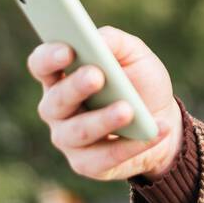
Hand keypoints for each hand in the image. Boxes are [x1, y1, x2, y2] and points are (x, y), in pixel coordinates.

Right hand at [28, 25, 183, 181]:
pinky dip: (132, 145)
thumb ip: (115, 42)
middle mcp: (57, 109)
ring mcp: (68, 139)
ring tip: (128, 109)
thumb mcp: (135, 55)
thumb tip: (97, 38)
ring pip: (78, 132)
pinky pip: (105, 157)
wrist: (163, 120)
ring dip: (103, 120)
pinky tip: (153, 131)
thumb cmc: (141, 82)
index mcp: (61, 76)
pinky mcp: (86, 164)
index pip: (41, 65)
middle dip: (75, 88)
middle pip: (56, 100)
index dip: (49, 58)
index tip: (68, 50)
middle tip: (97, 76)